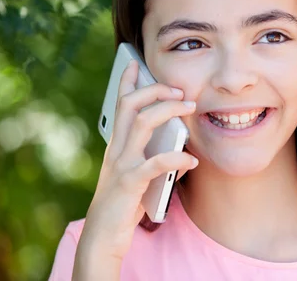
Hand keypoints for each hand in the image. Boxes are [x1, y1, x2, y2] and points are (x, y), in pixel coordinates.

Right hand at [77, 60, 197, 260]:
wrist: (103, 234)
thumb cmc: (124, 201)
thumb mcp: (137, 173)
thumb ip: (153, 156)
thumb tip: (182, 146)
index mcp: (118, 144)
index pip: (120, 104)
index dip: (126, 81)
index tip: (134, 61)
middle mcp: (117, 148)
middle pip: (131, 105)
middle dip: (155, 90)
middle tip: (179, 90)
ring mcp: (121, 164)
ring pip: (141, 124)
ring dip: (167, 111)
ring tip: (190, 108)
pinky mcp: (130, 183)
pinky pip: (154, 164)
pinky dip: (176, 158)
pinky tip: (192, 160)